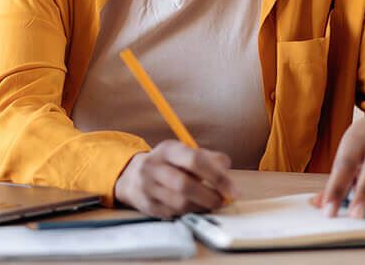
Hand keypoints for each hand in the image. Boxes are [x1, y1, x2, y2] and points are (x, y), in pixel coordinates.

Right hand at [113, 140, 237, 217]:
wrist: (131, 176)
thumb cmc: (167, 163)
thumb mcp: (184, 152)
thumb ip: (208, 157)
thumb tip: (226, 167)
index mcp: (168, 149)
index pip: (194, 160)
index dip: (217, 176)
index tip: (233, 190)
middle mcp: (154, 167)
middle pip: (185, 185)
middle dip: (209, 196)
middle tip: (222, 201)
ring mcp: (148, 188)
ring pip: (179, 203)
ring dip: (201, 207)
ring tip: (211, 204)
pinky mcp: (147, 206)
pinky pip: (173, 214)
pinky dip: (190, 213)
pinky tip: (196, 208)